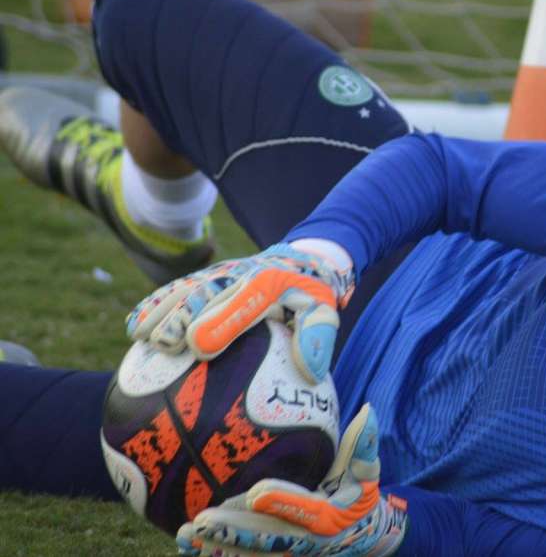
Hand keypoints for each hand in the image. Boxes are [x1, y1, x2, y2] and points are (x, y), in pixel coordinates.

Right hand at [126, 242, 354, 381]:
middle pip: (204, 293)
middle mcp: (237, 275)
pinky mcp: (203, 276)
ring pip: (183, 288)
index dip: (219, 322)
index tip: (199, 347)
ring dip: (161, 310)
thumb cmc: (310, 295)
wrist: (297, 259)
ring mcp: (217, 274)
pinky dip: (154, 304)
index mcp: (269, 283)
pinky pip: (174, 288)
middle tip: (163, 345)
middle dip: (181, 316)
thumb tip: (311, 373)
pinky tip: (134, 328)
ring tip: (140, 336)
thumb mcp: (324, 310)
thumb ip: (317, 337)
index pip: (244, 301)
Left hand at [177, 404, 406, 556]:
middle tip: (202, 521)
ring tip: (186, 535)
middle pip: (269, 541)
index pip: (306, 512)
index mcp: (330, 517)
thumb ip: (364, 443)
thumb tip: (368, 410)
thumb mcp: (367, 471)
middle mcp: (307, 542)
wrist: (359, 536)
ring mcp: (287, 554)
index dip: (282, 503)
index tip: (255, 493)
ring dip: (217, 549)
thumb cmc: (358, 494)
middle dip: (235, 534)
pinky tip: (186, 545)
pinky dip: (215, 555)